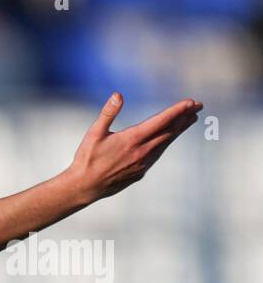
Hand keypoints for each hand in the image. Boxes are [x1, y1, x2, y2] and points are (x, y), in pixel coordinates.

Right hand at [66, 93, 202, 202]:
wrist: (84, 187)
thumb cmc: (87, 159)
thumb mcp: (94, 133)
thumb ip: (108, 113)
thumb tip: (118, 95)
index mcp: (132, 139)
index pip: (161, 121)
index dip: (178, 111)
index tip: (192, 102)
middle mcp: (142, 151)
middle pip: (169, 131)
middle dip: (185, 117)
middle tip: (198, 106)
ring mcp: (143, 163)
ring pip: (166, 143)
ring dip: (179, 130)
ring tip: (190, 120)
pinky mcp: (140, 172)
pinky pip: (158, 154)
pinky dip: (167, 143)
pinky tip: (168, 139)